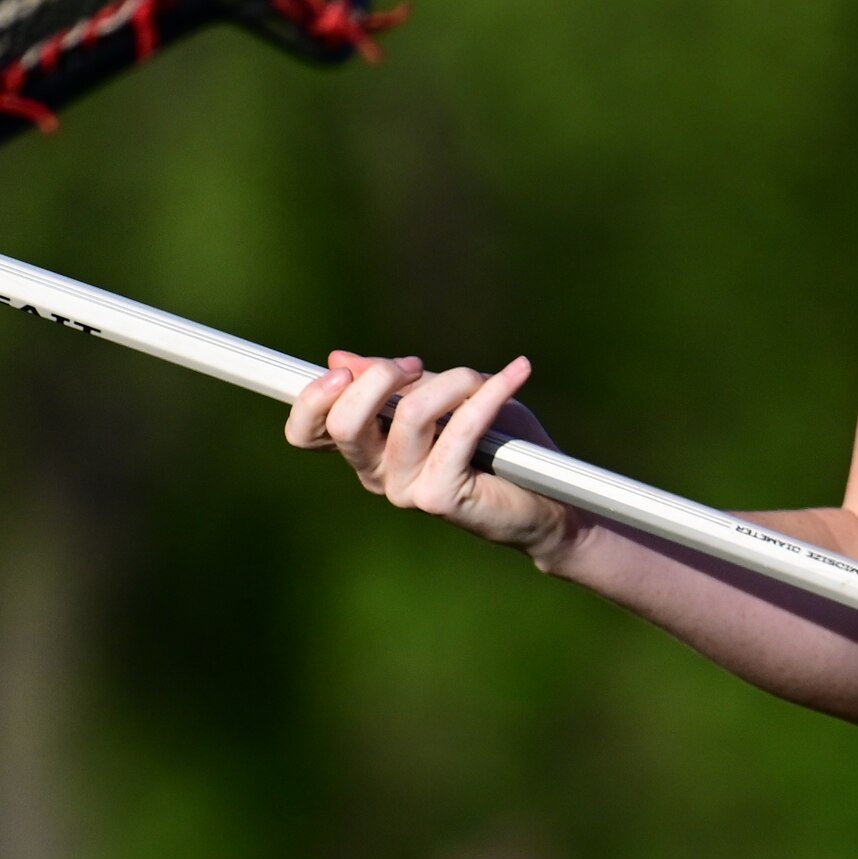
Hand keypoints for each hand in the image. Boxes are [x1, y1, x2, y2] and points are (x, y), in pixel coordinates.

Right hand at [290, 353, 572, 560]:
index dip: (314, 396)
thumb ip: (396, 384)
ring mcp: (405, 490)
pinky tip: (518, 373)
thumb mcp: (444, 398)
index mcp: (367, 450)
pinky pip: (458, 430)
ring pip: (409, 415)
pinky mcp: (439, 497)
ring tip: (483, 378)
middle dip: (382, 376)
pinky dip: (490, 392)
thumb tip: (339, 358)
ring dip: (453, 381)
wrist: (551, 500)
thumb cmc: (500, 444)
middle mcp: (377, 474)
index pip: (306, 432)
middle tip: (417, 366)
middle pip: (345, 421)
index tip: (345, 370)